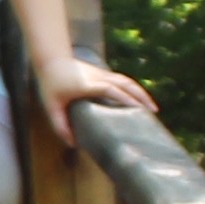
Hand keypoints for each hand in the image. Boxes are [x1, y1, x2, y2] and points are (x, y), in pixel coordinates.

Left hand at [36, 54, 157, 130]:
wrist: (51, 60)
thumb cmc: (51, 85)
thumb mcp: (51, 107)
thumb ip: (60, 125)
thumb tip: (72, 143)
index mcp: (86, 85)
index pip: (109, 89)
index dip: (124, 98)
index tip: (138, 108)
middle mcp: (97, 77)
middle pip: (124, 83)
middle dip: (141, 96)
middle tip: (154, 111)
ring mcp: (101, 73)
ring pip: (126, 80)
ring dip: (141, 92)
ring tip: (153, 107)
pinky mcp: (103, 73)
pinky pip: (122, 80)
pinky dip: (134, 89)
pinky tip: (140, 100)